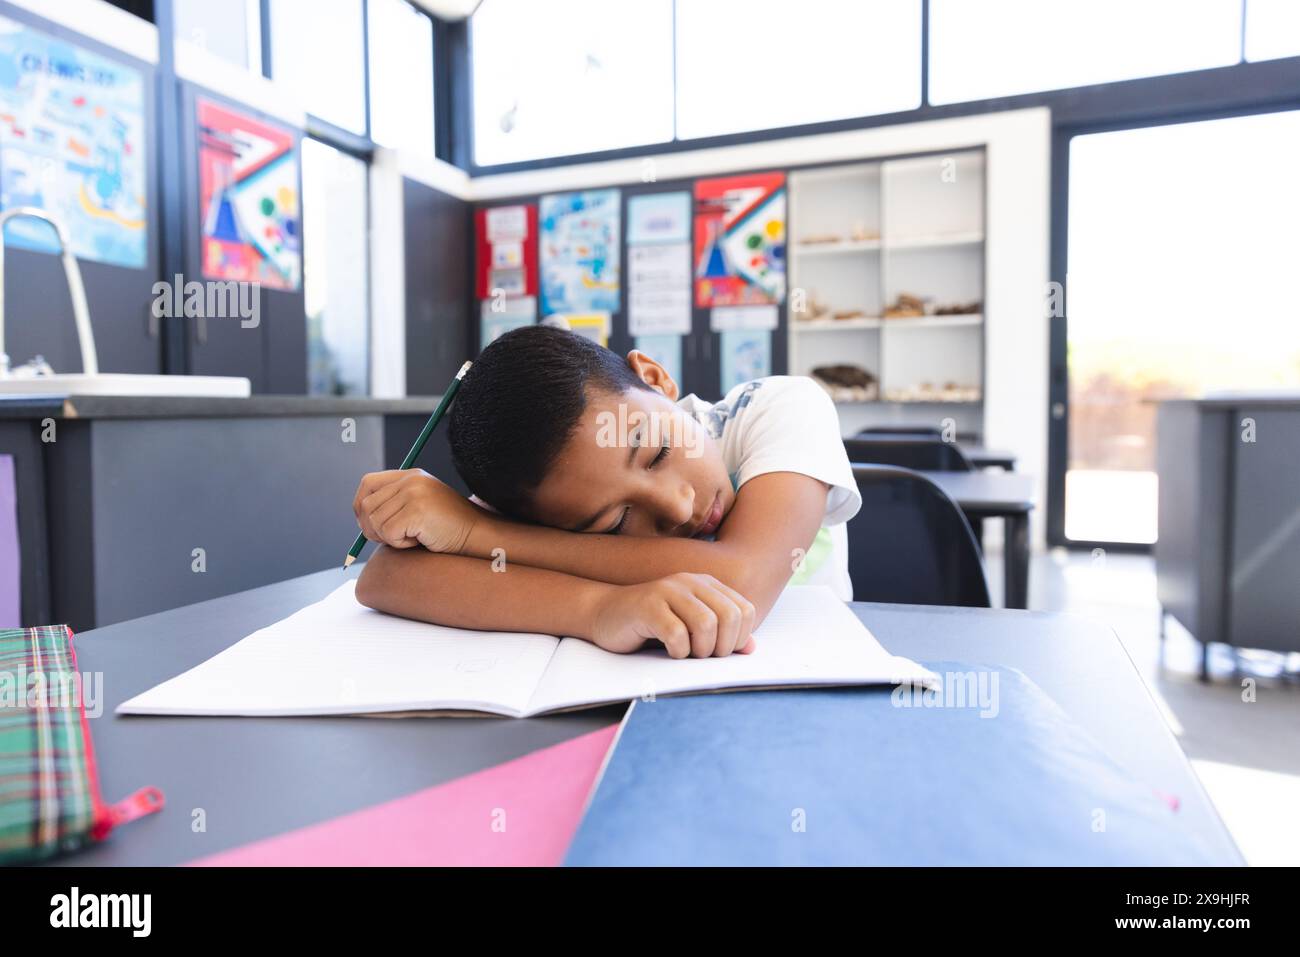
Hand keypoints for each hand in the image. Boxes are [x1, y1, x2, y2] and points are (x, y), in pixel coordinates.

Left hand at [353, 469, 479, 553]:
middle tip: (392, 538)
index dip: (360, 506)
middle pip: (367, 505)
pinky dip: (400, 544)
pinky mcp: (417, 511)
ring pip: (375, 521)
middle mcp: (411, 480)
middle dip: (372, 529)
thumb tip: (362, 518)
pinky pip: (389, 533)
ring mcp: (414, 494)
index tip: (368, 524)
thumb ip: (395, 504)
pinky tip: (418, 541)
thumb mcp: (419, 507)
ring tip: (412, 538)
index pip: (367, 483)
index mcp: (410, 476)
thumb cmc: (447, 528)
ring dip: (389, 538)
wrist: (476, 534)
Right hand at [589, 573, 756, 658]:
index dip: (739, 638)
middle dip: (722, 647)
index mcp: (706, 585)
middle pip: (728, 617)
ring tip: (687, 655)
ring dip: (700, 650)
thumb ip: (721, 635)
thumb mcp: (691, 628)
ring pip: (706, 624)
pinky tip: (669, 651)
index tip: (721, 652)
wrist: (605, 614)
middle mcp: (689, 582)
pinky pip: (676, 634)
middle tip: (703, 657)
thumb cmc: (652, 626)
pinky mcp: (647, 607)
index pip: (744, 610)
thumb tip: (751, 649)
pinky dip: (677, 651)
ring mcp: (667, 591)